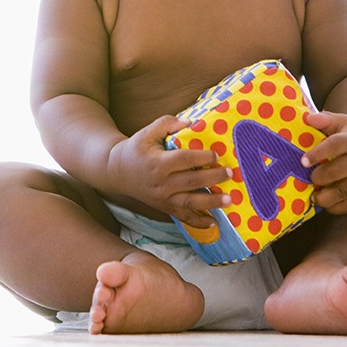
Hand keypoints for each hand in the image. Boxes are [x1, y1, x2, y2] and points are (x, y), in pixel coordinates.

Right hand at [106, 115, 232, 228]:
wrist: (117, 172)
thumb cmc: (136, 149)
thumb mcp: (147, 132)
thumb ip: (167, 124)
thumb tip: (192, 123)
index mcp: (158, 162)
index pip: (184, 160)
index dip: (201, 157)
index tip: (216, 155)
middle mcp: (161, 183)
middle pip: (191, 181)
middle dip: (212, 178)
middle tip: (229, 174)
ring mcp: (163, 198)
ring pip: (190, 202)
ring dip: (211, 202)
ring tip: (229, 200)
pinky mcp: (164, 207)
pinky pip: (183, 217)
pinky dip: (198, 223)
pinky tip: (213, 224)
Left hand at [301, 110, 346, 214]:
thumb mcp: (338, 121)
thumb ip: (324, 119)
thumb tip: (308, 118)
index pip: (335, 146)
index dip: (317, 154)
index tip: (302, 161)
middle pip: (336, 172)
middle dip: (317, 176)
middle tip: (307, 176)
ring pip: (341, 193)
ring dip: (322, 196)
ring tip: (312, 193)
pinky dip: (332, 207)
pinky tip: (322, 200)